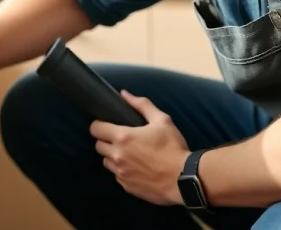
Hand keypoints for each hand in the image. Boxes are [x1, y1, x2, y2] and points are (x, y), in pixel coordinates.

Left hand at [91, 90, 190, 205]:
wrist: (184, 179)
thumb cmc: (173, 147)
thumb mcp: (162, 120)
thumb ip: (141, 105)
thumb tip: (124, 94)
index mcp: (123, 137)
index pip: (96, 129)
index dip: (100, 125)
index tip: (108, 125)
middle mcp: (117, 156)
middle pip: (98, 146)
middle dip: (106, 141)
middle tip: (120, 139)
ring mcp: (121, 173)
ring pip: (106, 162)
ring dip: (113, 157)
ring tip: (129, 154)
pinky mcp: (127, 187)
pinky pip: (117, 176)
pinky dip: (123, 171)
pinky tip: (137, 168)